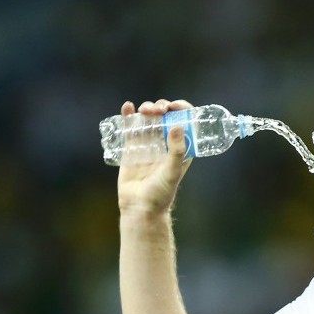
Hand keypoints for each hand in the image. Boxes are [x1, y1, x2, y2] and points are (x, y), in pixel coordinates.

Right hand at [117, 99, 193, 214]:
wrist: (139, 207)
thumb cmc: (161, 193)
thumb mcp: (172, 172)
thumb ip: (176, 151)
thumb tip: (177, 126)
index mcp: (181, 148)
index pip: (185, 122)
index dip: (182, 110)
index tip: (175, 106)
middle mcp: (165, 143)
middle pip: (165, 117)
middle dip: (162, 107)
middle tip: (159, 110)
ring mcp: (148, 144)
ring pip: (149, 119)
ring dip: (148, 109)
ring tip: (145, 110)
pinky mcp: (131, 147)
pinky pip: (130, 128)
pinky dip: (128, 115)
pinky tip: (127, 107)